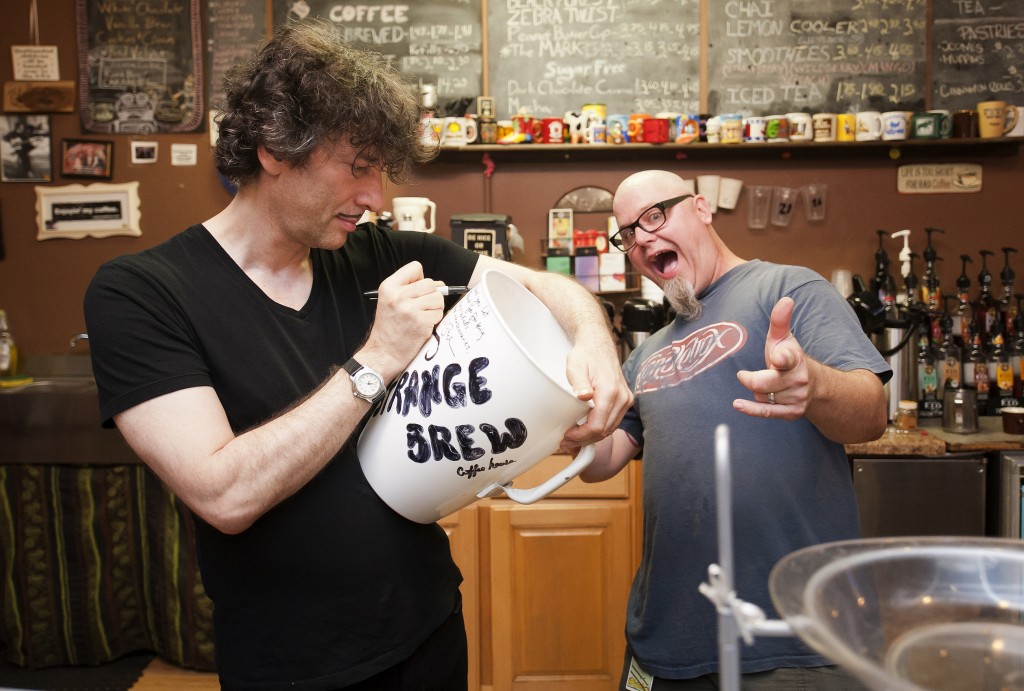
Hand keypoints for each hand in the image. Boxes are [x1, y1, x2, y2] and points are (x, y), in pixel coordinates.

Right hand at [358, 261, 446, 378]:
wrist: (384, 353)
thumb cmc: (389, 327)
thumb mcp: (389, 301)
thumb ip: (409, 288)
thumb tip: (439, 284)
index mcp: (389, 287)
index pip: (415, 267)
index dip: (420, 279)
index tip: (416, 291)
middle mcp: (398, 296)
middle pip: (430, 283)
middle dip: (431, 295)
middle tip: (422, 308)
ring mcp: (410, 309)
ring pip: (438, 298)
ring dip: (435, 308)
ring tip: (422, 317)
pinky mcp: (421, 322)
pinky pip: (439, 313)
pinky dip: (435, 320)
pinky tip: (423, 326)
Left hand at [560, 335, 633, 447]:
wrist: (598, 346)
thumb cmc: (586, 356)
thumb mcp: (576, 366)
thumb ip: (580, 383)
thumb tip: (583, 396)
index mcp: (610, 391)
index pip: (598, 425)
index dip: (581, 435)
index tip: (567, 435)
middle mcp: (622, 398)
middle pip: (604, 431)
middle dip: (584, 440)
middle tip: (566, 441)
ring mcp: (625, 400)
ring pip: (609, 429)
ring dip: (591, 436)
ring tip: (573, 438)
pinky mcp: (624, 401)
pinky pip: (612, 422)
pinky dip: (599, 429)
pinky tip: (585, 429)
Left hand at [733, 297, 809, 419]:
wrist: (813, 385)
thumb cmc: (789, 358)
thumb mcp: (783, 338)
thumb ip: (780, 321)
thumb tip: (786, 299)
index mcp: (795, 358)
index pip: (788, 358)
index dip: (782, 358)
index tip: (776, 358)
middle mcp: (798, 379)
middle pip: (768, 383)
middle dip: (753, 380)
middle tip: (742, 375)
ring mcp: (796, 397)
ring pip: (764, 397)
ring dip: (757, 391)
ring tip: (764, 384)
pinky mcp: (792, 412)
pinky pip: (768, 412)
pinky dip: (752, 409)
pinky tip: (738, 404)